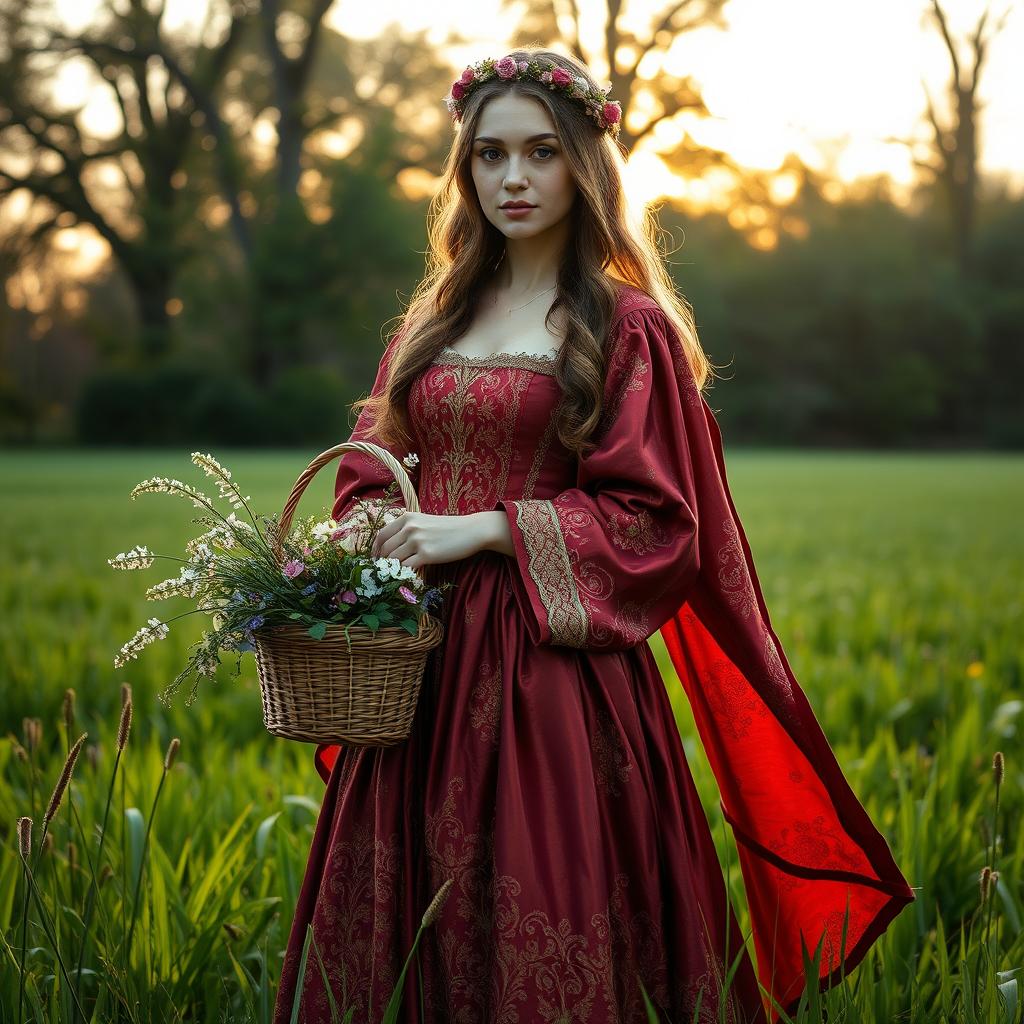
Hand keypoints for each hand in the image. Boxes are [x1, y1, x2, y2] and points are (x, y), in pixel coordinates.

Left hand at [370, 511, 492, 569]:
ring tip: (397, 574)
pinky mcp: (427, 554)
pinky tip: (408, 576)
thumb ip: (407, 529)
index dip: (375, 550)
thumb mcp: (424, 521)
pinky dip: (404, 574)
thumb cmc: (449, 528)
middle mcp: (409, 527)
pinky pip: (407, 568)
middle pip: (385, 549)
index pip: (381, 535)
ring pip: (393, 560)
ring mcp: (417, 541)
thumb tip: (390, 547)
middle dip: (383, 563)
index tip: (376, 560)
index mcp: (407, 518)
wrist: (471, 531)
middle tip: (386, 571)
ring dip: (393, 569)